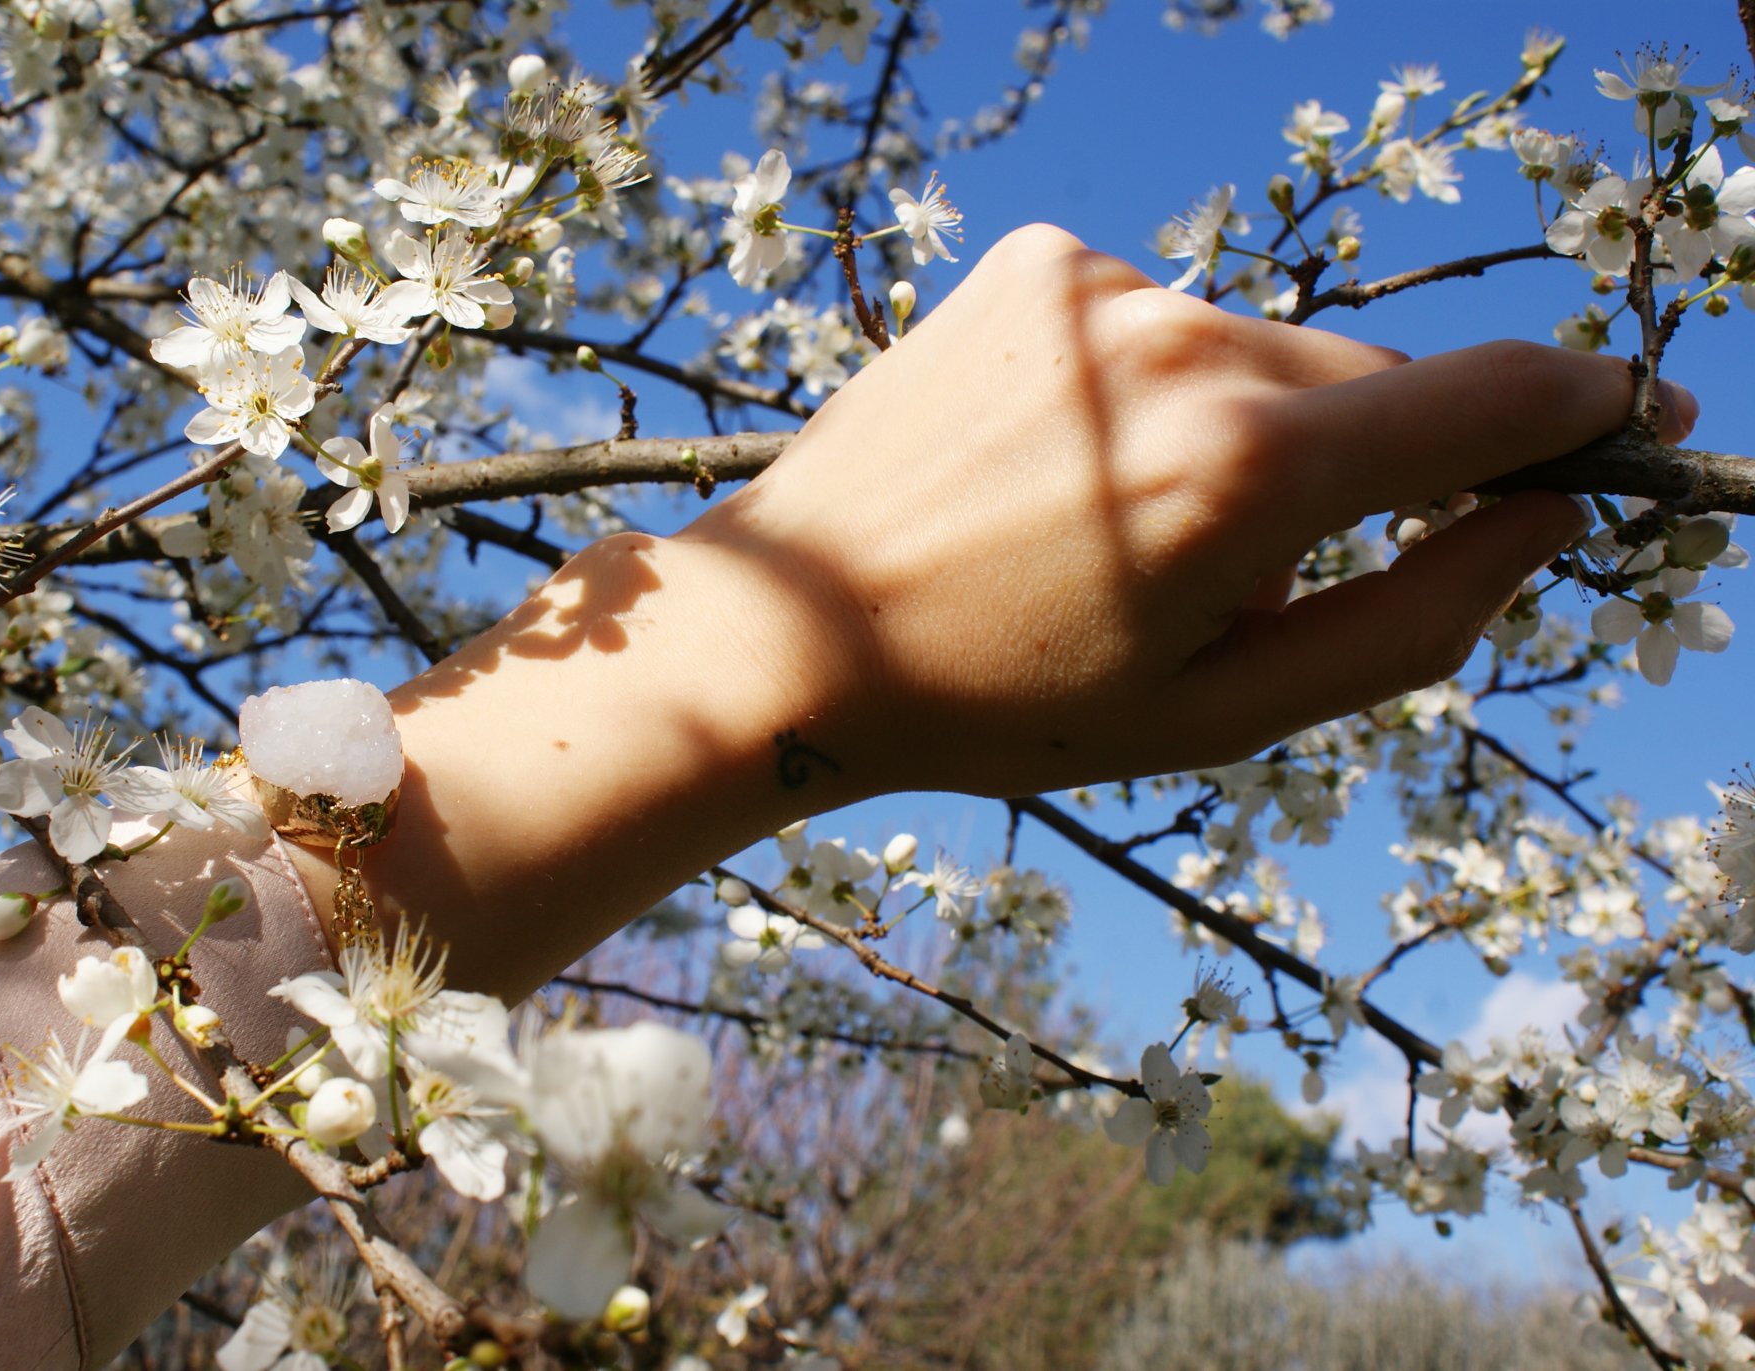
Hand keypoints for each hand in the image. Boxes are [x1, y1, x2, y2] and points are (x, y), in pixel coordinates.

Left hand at [678, 224, 1689, 797]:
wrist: (795, 634)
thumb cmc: (1005, 704)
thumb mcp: (1227, 714)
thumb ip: (1417, 619)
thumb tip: (1544, 519)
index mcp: (1250, 467)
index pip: (1492, 399)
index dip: (1584, 412)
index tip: (1633, 424)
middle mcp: (1186, 340)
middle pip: (1370, 387)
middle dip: (1358, 469)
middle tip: (1238, 570)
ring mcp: (1103, 287)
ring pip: (1261, 352)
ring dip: (1239, 431)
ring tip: (1107, 528)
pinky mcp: (1035, 265)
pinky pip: (1158, 322)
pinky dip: (1148, 390)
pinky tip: (1055, 464)